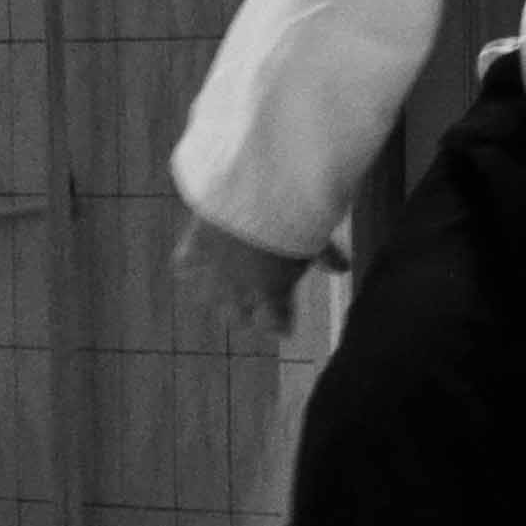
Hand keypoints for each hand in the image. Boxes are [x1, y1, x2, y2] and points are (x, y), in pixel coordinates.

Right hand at [172, 209, 316, 342]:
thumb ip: (325, 258)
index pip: (273, 325)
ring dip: (214, 296)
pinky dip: (188, 265)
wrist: (257, 198)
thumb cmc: (294, 222)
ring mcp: (215, 271)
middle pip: (236, 319)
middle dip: (244, 316)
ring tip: (218, 290)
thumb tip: (342, 269)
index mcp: (273, 293)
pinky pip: (183, 266)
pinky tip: (190, 264)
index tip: (284, 328)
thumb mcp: (314, 242)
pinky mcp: (194, 248)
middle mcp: (241, 289)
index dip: (279, 326)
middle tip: (250, 309)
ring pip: (207, 298)